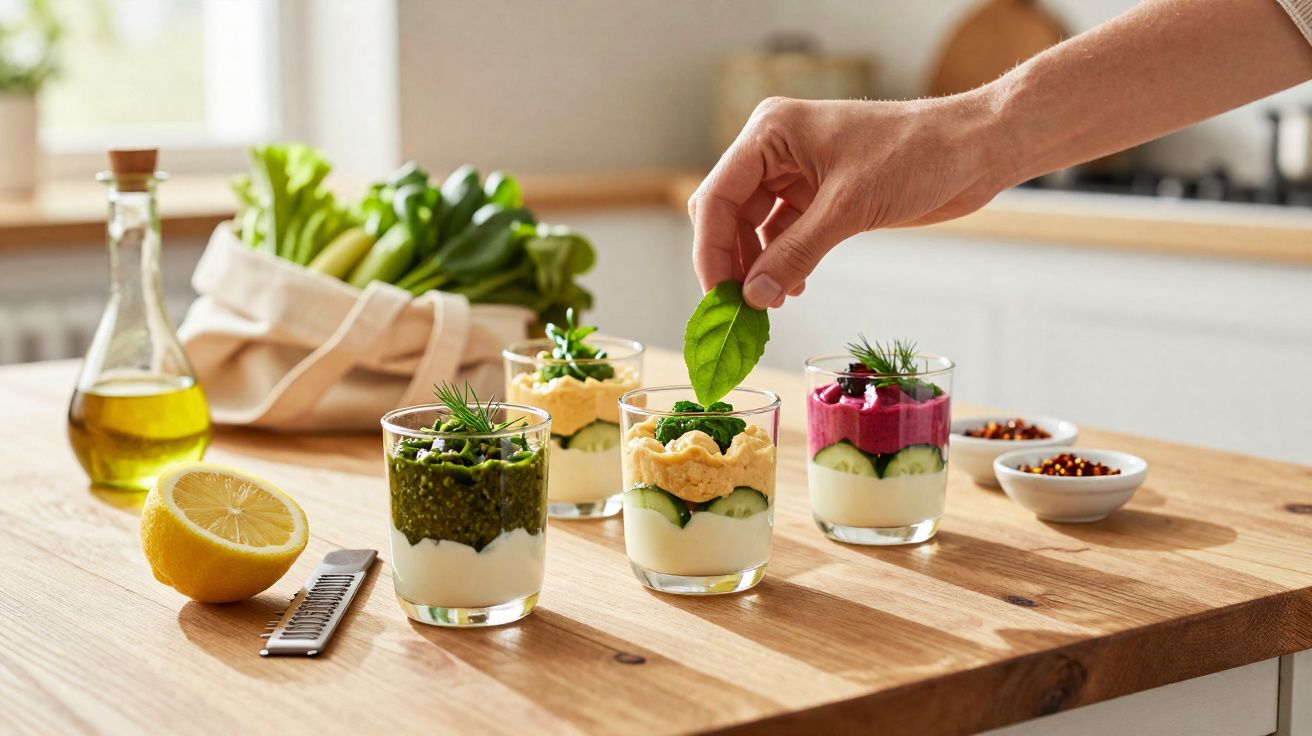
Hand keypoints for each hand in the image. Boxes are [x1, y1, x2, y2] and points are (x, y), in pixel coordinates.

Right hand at [689, 94, 1006, 308]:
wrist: (975, 149)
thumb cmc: (918, 154)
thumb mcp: (849, 207)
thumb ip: (795, 253)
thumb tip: (752, 296)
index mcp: (771, 132)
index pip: (718, 196)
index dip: (711, 250)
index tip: (717, 295)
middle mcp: (776, 149)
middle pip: (729, 214)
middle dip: (731, 261)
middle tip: (738, 310)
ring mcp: (797, 172)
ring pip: (754, 228)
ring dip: (758, 267)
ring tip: (768, 304)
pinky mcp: (820, 194)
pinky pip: (784, 234)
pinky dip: (784, 262)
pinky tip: (793, 288)